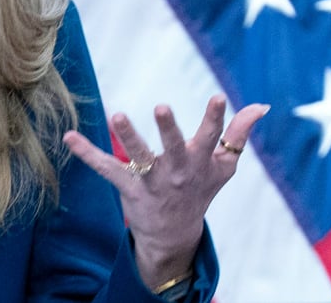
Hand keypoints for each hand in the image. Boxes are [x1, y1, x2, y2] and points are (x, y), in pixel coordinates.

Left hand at [62, 95, 268, 290]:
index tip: (218, 97)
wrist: (176, 233)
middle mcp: (177, 171)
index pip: (212, 138)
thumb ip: (239, 134)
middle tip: (161, 107)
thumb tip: (261, 106)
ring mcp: (152, 181)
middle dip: (168, 129)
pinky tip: (69, 137)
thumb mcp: (223, 165)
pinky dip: (86, 153)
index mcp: (200, 162)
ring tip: (116, 115)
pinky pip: (106, 168)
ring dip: (128, 137)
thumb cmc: (200, 189)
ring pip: (139, 158)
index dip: (216, 119)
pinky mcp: (128, 188)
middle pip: (174, 148)